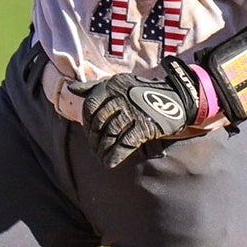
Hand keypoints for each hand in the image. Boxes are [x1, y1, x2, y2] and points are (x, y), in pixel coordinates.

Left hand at [68, 57, 198, 167]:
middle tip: (94, 148)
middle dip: (94, 139)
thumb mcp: (117, 84)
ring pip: (110, 134)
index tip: (89, 133)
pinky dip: (115, 156)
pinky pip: (125, 144)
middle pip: (99, 122)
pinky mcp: (145, 126)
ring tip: (101, 157)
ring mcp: (133, 111)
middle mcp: (121, 96)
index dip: (86, 122)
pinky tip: (110, 163)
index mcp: (112, 85)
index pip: (90, 105)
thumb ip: (93, 88)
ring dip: (103, 150)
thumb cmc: (141, 92)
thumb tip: (70, 87)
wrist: (176, 98)